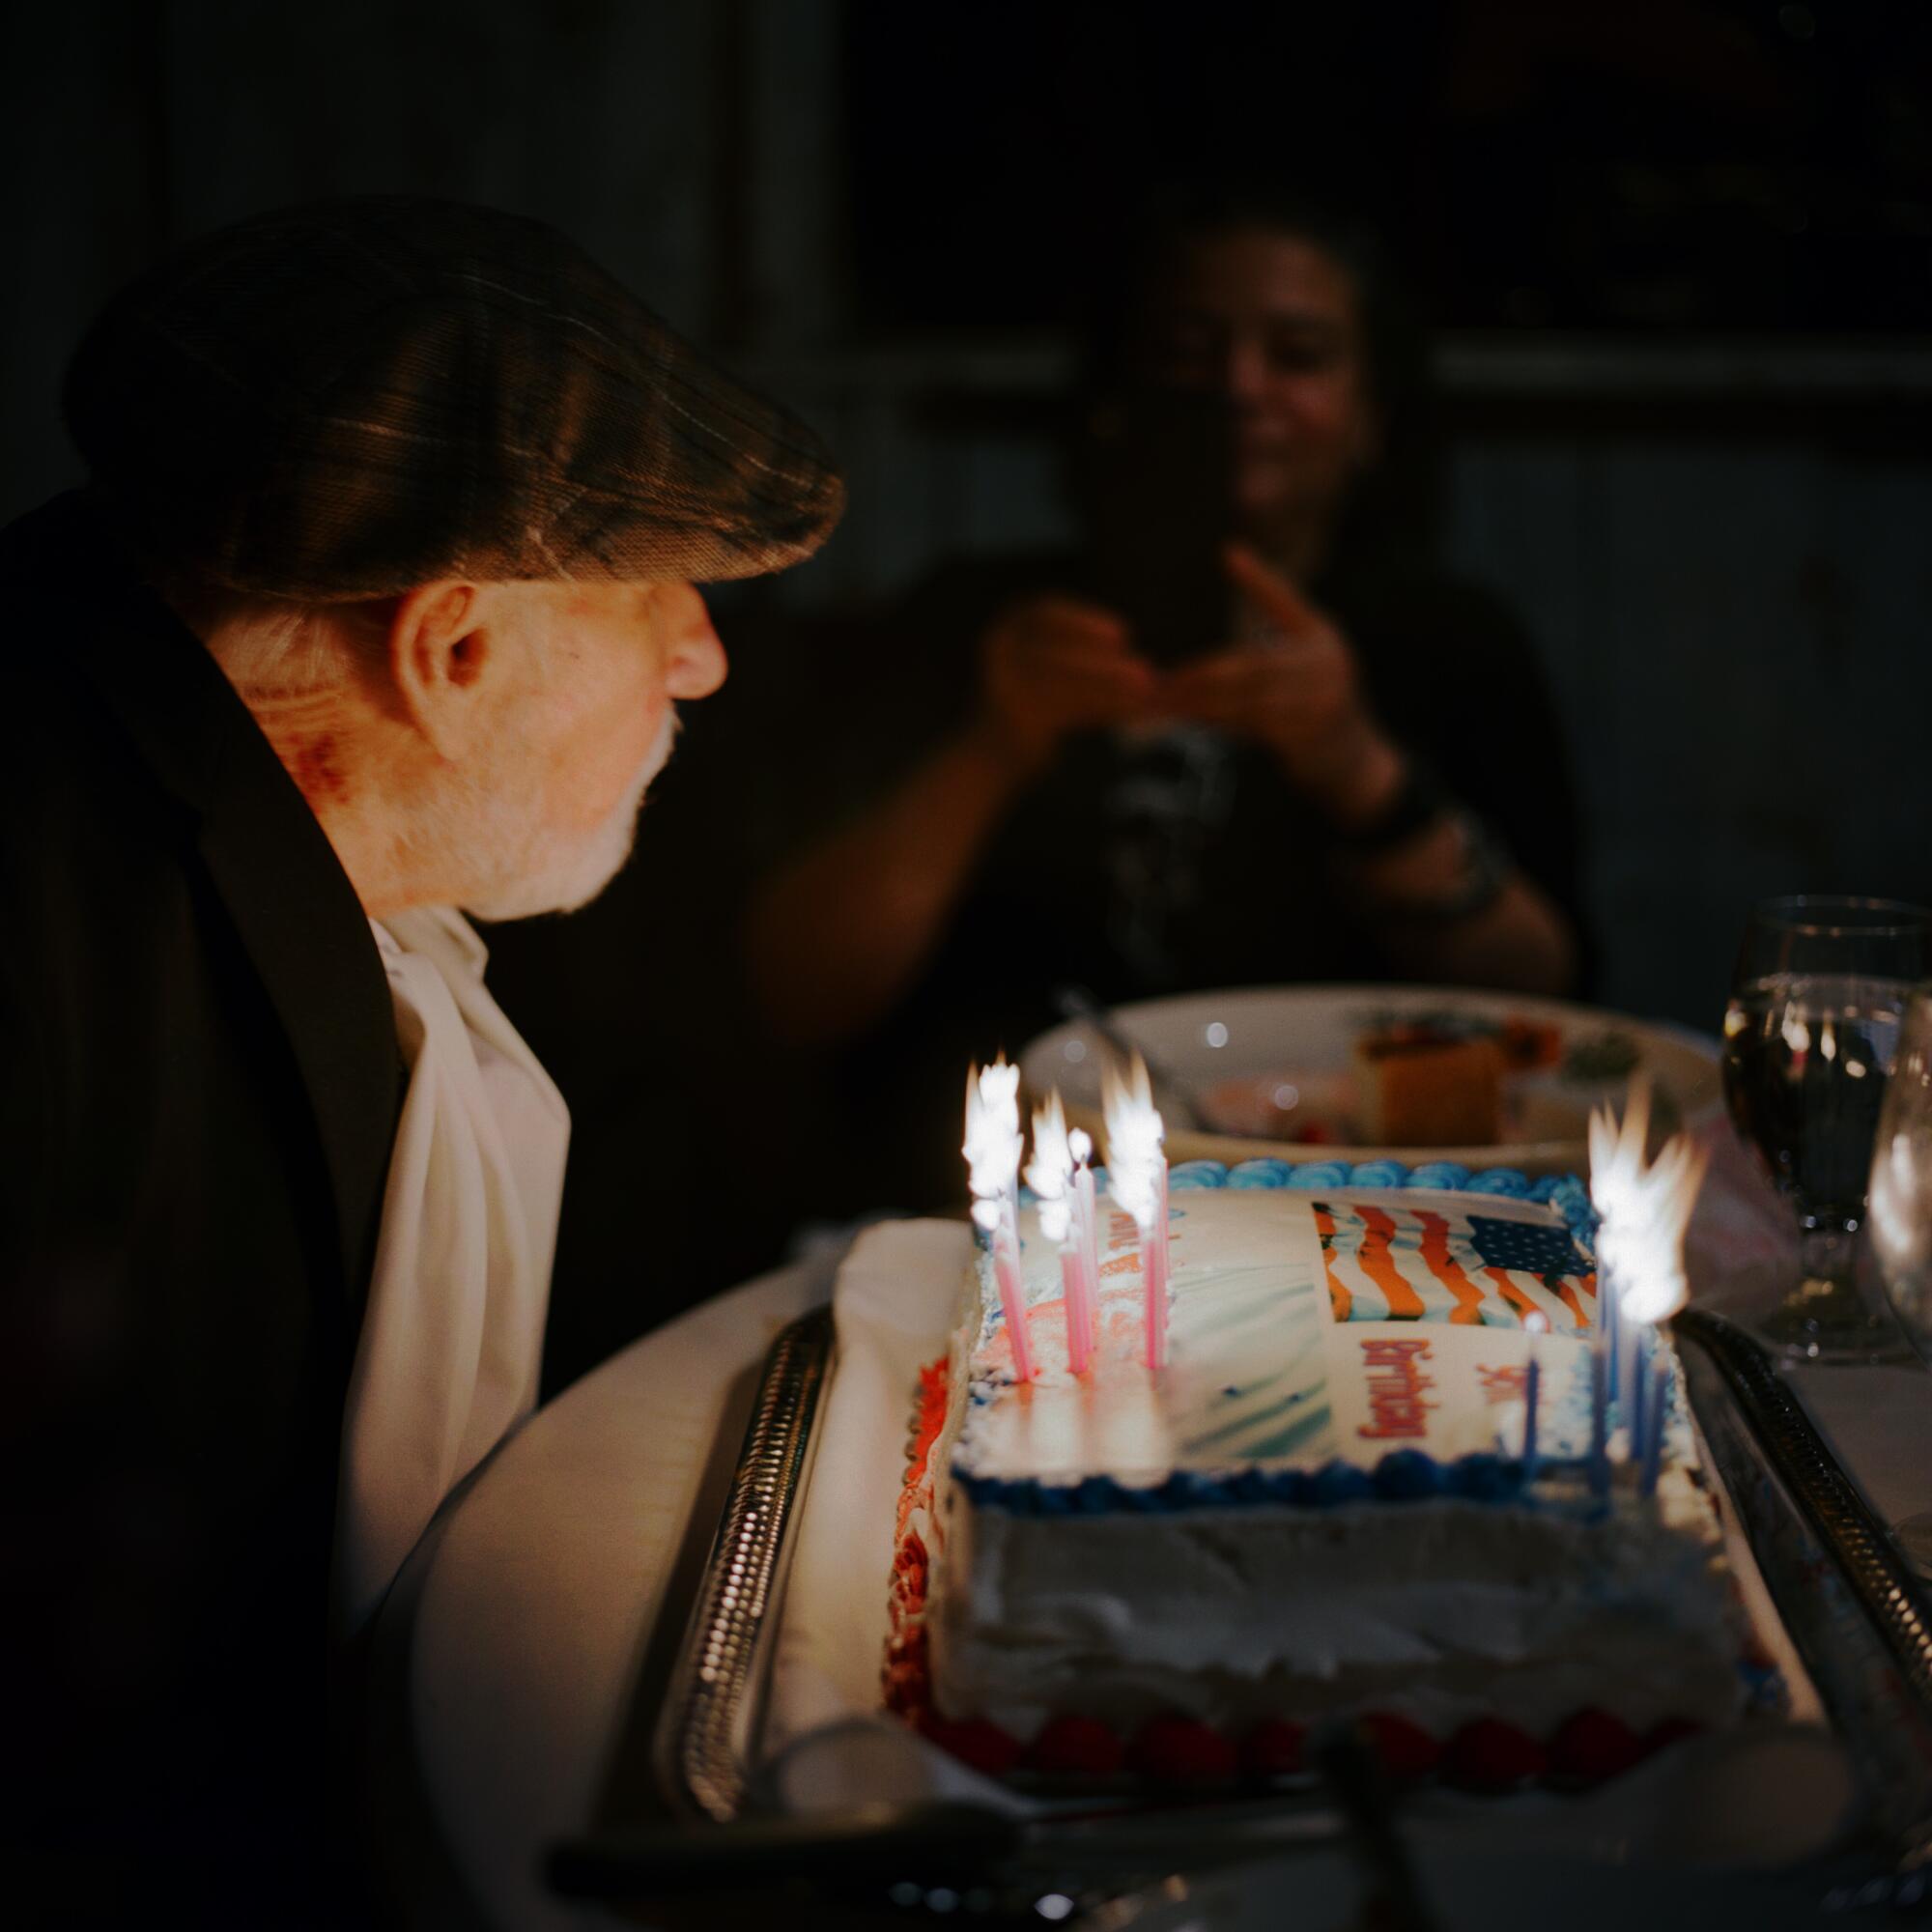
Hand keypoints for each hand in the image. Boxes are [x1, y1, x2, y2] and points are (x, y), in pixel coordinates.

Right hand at [975, 594, 1157, 773]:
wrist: (985, 756)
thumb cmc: (1029, 708)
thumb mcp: (1048, 671)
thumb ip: (1085, 660)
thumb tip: (1150, 672)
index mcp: (1005, 630)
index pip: (1044, 613)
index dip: (1085, 621)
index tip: (1123, 635)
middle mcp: (998, 653)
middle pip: (1057, 653)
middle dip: (1104, 663)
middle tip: (1147, 673)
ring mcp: (1001, 687)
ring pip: (1064, 683)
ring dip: (1109, 687)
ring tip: (1146, 692)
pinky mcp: (1012, 720)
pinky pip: (1065, 711)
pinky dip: (1102, 709)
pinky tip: (1130, 712)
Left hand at [1157, 542, 1402, 823]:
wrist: (1352, 759)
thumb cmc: (1318, 691)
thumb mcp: (1308, 644)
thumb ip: (1271, 601)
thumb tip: (1228, 550)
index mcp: (1322, 640)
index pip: (1286, 600)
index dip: (1259, 580)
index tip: (1225, 555)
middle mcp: (1324, 669)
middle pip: (1253, 666)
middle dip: (1204, 672)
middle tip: (1166, 675)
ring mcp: (1317, 707)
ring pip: (1247, 701)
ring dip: (1202, 703)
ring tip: (1166, 700)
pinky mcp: (1303, 741)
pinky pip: (1250, 729)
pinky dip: (1217, 722)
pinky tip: (1189, 718)